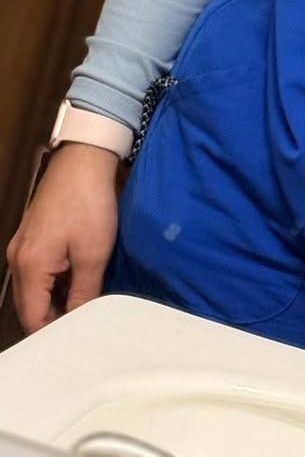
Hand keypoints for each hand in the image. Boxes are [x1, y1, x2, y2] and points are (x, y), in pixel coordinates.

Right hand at [5, 143, 119, 332]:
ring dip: (56, 298)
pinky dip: (55, 280)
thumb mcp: (94, 253)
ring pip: (34, 289)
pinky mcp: (32, 236)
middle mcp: (17, 259)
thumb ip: (85, 292)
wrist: (84, 159)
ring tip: (86, 302)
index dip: (55, 333)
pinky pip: (38, 271)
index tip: (80, 338)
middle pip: (30, 305)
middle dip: (55, 317)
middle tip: (85, 324)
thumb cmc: (89, 202)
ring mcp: (22, 247)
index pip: (32, 319)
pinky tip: (79, 279)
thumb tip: (82, 319)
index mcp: (29, 267)